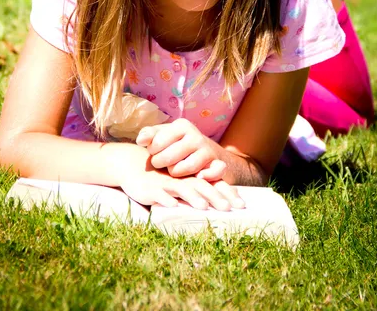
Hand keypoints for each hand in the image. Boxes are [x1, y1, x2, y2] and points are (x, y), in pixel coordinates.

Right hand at [120, 162, 244, 210]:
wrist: (135, 167)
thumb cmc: (163, 179)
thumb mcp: (182, 183)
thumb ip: (200, 190)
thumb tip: (224, 202)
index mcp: (192, 177)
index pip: (213, 184)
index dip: (227, 193)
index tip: (241, 204)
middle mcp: (182, 179)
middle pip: (201, 186)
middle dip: (215, 197)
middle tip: (227, 209)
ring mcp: (166, 184)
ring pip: (182, 189)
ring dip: (192, 197)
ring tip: (203, 207)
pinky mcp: (150, 189)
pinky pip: (159, 194)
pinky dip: (165, 199)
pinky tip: (172, 205)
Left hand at [136, 118, 226, 180]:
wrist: (208, 152)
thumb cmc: (177, 144)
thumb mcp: (163, 135)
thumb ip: (149, 135)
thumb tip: (140, 141)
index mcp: (182, 125)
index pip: (157, 142)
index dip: (152, 152)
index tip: (155, 152)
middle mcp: (196, 136)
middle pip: (169, 157)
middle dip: (161, 164)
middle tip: (162, 164)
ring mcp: (208, 150)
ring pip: (186, 168)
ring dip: (176, 173)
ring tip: (173, 170)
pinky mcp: (219, 164)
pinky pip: (212, 173)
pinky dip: (205, 177)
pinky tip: (197, 177)